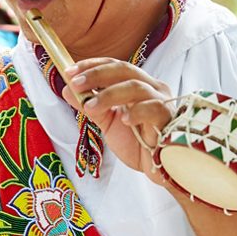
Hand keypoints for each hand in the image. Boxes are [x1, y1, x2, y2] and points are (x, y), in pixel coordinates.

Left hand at [64, 59, 174, 178]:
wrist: (159, 169)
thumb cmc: (139, 144)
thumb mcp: (108, 124)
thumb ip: (91, 106)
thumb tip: (67, 89)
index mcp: (138, 85)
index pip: (115, 66)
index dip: (92, 66)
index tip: (69, 73)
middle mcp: (152, 88)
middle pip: (125, 69)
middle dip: (97, 74)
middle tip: (76, 84)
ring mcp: (162, 102)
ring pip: (136, 87)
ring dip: (109, 94)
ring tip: (90, 107)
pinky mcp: (169, 119)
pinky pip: (153, 108)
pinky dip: (136, 112)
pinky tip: (124, 121)